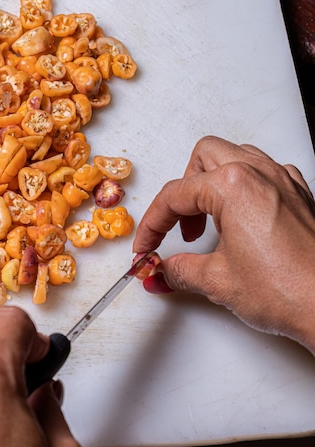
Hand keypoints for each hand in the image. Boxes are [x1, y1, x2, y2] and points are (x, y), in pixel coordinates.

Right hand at [133, 135, 314, 351]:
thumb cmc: (289, 290)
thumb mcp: (218, 281)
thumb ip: (180, 270)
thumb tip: (164, 271)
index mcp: (234, 185)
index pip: (175, 195)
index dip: (152, 224)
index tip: (146, 246)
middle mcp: (261, 173)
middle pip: (203, 158)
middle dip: (183, 192)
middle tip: (178, 229)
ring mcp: (284, 181)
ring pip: (235, 156)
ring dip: (212, 184)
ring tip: (208, 223)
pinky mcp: (300, 195)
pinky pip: (264, 172)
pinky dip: (243, 188)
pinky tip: (241, 219)